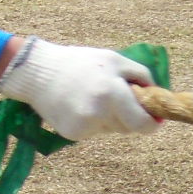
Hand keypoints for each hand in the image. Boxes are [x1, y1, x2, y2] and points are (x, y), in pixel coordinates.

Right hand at [0, 37, 159, 139]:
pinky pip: (93, 131)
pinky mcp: (71, 134)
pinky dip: (91, 121)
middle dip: (128, 116)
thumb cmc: (79, 62)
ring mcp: (83, 126)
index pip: (144, 124)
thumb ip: (141, 77)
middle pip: (128, 128)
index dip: (152, 123)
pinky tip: (77, 105)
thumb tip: (157, 98)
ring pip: (110, 130)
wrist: (35, 71)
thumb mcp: (115, 60)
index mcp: (112, 94)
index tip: (153, 118)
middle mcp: (98, 114)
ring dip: (108, 118)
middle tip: (115, 98)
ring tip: (90, 97)